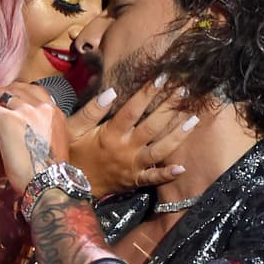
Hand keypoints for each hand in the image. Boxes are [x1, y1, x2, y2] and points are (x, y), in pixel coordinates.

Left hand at [0, 82, 69, 196]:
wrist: (47, 184)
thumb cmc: (49, 173)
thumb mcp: (54, 143)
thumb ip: (44, 129)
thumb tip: (26, 130)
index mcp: (55, 113)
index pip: (34, 89)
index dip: (17, 94)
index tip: (8, 105)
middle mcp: (42, 107)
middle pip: (16, 87)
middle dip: (1, 96)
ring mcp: (25, 111)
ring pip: (0, 93)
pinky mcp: (8, 120)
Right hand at [67, 75, 198, 196]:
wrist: (70, 185)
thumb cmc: (72, 152)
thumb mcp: (72, 129)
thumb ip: (91, 111)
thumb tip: (112, 91)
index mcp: (111, 134)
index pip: (132, 110)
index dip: (147, 93)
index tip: (162, 77)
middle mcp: (126, 149)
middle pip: (152, 127)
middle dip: (170, 107)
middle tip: (185, 90)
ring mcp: (133, 166)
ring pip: (160, 150)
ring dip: (178, 135)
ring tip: (194, 119)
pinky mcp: (135, 180)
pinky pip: (153, 178)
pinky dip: (167, 174)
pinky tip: (182, 168)